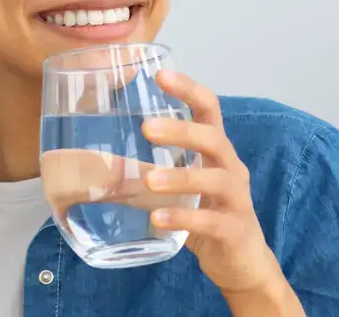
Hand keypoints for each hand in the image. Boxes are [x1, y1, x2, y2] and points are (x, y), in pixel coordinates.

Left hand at [141, 71, 290, 297]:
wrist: (242, 263)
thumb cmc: (206, 217)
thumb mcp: (180, 190)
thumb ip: (148, 174)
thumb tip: (97, 167)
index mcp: (217, 153)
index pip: (209, 110)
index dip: (189, 90)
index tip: (160, 75)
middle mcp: (231, 169)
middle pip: (214, 139)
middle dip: (182, 131)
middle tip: (147, 128)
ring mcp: (236, 200)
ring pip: (215, 179)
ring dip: (181, 177)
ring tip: (149, 181)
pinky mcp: (234, 230)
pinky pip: (210, 221)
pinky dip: (183, 219)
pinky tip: (157, 219)